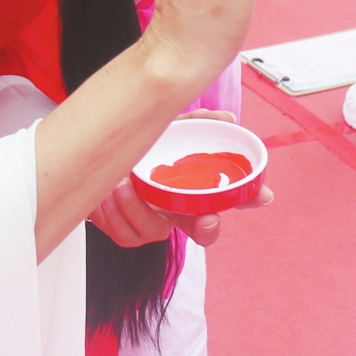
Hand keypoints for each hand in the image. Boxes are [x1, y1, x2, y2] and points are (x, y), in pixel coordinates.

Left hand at [89, 109, 275, 248]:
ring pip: (157, 232)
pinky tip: (108, 193)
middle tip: (205, 218)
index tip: (262, 196)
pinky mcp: (126, 232)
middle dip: (208, 228)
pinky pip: (127, 235)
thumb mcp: (166, 126)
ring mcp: (153, 223)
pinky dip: (115, 214)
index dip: (250, 199)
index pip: (230, 196)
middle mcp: (178, 208)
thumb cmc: (136, 145)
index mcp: (193, 187)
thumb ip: (196, 121)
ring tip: (124, 184)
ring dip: (139, 209)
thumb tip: (227, 119)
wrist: (93, 155)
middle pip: (205, 231)